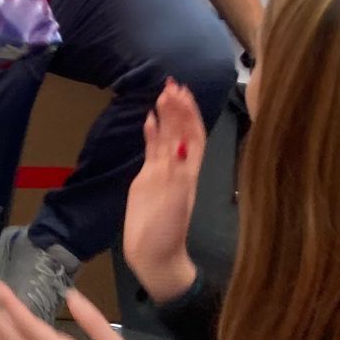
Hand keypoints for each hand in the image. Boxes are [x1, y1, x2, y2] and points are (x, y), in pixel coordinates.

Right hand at [122, 80, 203, 301]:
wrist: (154, 256)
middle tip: (171, 83)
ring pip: (167, 137)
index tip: (181, 92)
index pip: (191, 135)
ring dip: (166, 115)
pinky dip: (151, 133)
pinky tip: (147, 119)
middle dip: (179, 108)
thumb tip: (178, 143)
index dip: (188, 114)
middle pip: (181, 132)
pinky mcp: (147, 180)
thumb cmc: (165, 231)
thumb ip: (174, 172)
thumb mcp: (172, 201)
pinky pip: (152, 150)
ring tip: (161, 93)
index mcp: (187, 172)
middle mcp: (178, 168)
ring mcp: (163, 173)